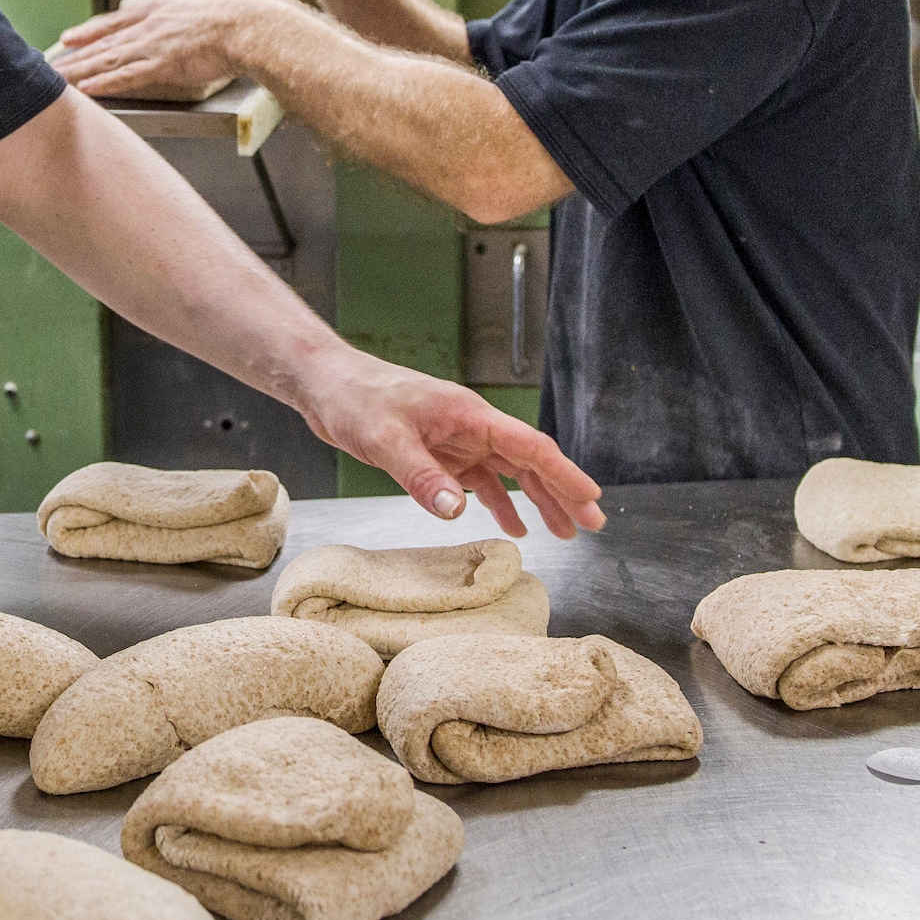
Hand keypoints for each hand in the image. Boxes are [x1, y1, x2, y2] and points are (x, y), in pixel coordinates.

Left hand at [49, 0, 246, 98]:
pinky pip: (127, 76)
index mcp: (157, 8)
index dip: (90, 31)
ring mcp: (153, 45)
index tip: (69, 38)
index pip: (115, 21)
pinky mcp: (163, 64)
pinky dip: (105, 83)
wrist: (247, 26)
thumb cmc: (230, 12)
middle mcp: (149, 26)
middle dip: (76, 55)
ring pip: (108, 60)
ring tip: (60, 81)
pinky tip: (87, 89)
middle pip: (104, 43)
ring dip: (82, 71)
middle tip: (51, 65)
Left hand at [303, 351, 606, 539]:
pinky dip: (498, 502)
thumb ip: (423, 476)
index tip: (592, 500)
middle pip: (529, 462)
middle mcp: (471, 427)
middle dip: (562, 493)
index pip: (531, 447)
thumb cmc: (356, 398)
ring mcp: (456, 440)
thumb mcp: (386, 439)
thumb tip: (458, 510)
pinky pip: (479, 480)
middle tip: (591, 525)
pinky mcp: (438, 453)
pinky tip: (512, 525)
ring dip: (536, 501)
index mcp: (470, 416)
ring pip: (509, 473)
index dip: (564, 474)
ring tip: (563, 532)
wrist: (326, 386)